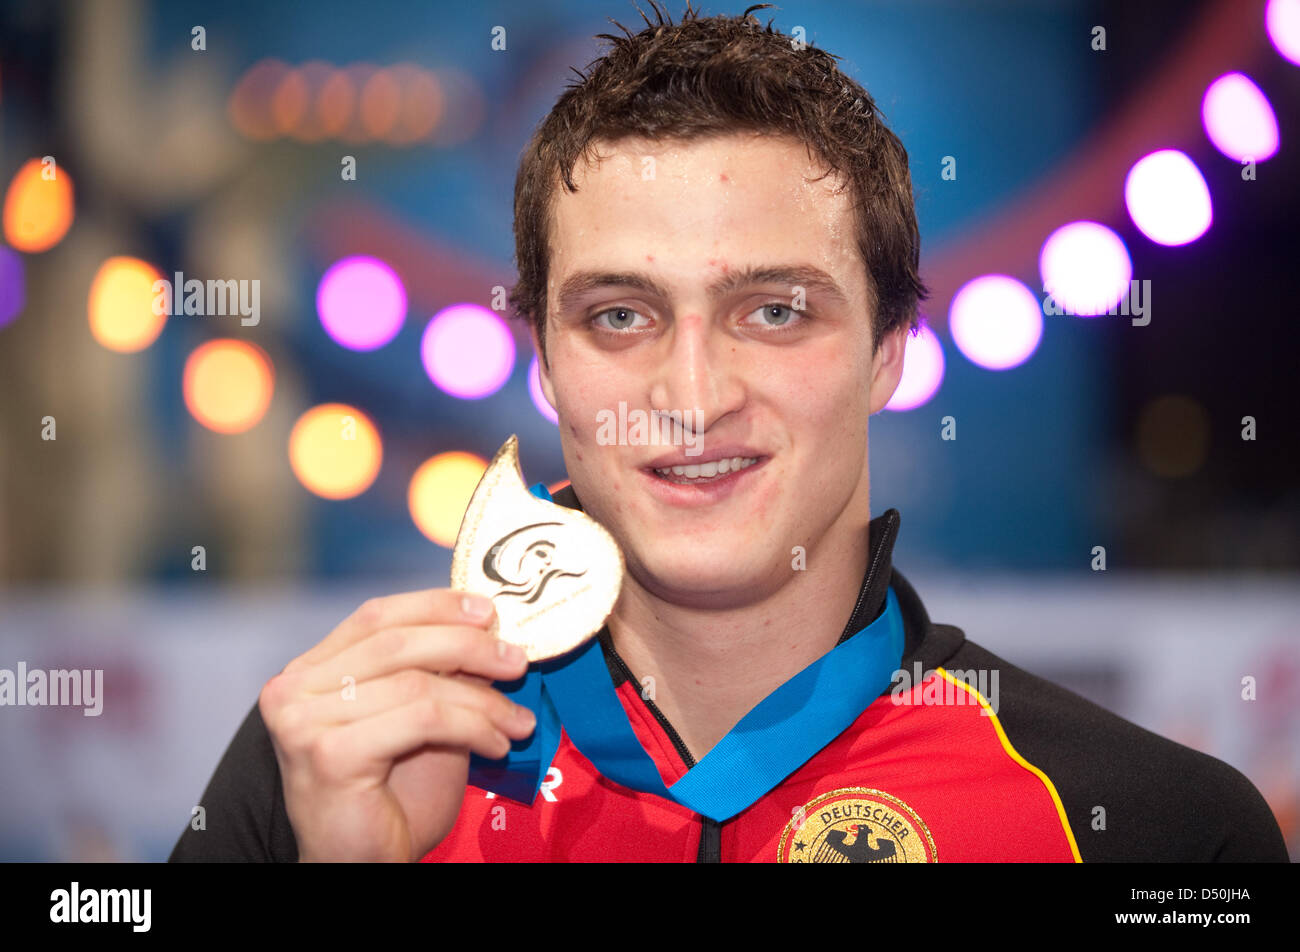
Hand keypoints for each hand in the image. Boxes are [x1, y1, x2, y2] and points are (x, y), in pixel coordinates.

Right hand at [259, 589, 534, 861]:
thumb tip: (487, 628)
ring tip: (516, 722)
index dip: (435, 606)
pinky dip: (472, 727)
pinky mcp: (328, 754)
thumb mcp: (419, 719)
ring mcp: (303, 721)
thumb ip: (438, 674)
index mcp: (309, 672)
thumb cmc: (392, 799)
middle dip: (469, 646)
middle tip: (517, 661)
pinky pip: (422, 719)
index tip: (488, 611)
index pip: (375, 617)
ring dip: (482, 700)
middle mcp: (293, 690)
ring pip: (416, 683)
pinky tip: (495, 746)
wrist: (363, 866)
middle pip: (396, 642)